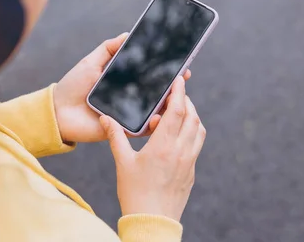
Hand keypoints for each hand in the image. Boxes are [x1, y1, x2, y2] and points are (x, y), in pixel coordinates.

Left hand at [53, 33, 190, 142]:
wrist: (58, 111)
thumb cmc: (73, 85)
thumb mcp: (91, 62)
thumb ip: (109, 48)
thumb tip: (128, 34)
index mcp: (125, 82)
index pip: (150, 76)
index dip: (166, 71)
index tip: (181, 64)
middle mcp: (130, 98)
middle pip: (158, 93)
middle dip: (174, 87)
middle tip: (184, 78)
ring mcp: (129, 114)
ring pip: (155, 111)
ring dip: (169, 105)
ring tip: (177, 96)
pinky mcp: (124, 130)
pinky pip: (143, 129)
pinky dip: (154, 124)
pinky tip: (160, 115)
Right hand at [100, 76, 205, 220]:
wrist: (153, 222)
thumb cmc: (135, 193)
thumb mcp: (122, 162)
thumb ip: (115, 137)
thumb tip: (105, 119)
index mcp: (163, 146)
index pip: (177, 111)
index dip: (179, 93)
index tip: (178, 81)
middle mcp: (181, 152)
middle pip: (192, 117)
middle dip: (186, 102)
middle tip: (175, 96)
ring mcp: (189, 162)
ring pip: (198, 131)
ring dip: (192, 117)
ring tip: (178, 113)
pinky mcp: (191, 172)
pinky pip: (197, 145)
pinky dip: (192, 132)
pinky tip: (178, 135)